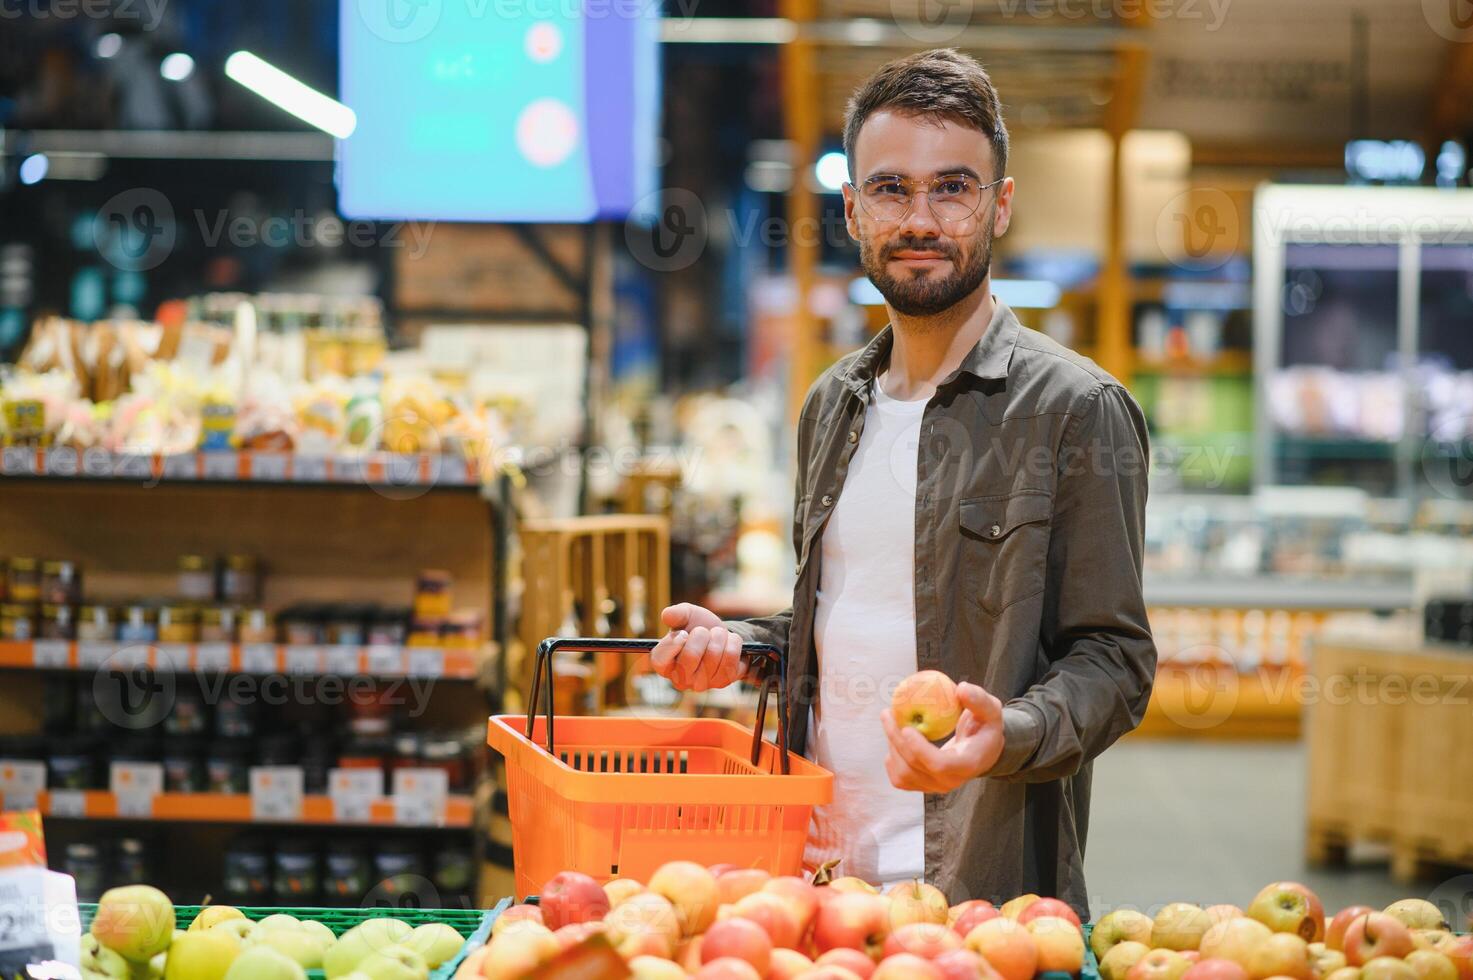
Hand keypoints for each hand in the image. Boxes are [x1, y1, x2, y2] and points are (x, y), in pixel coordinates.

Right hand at [649, 603, 746, 691]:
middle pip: (691, 655)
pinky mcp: (722, 682)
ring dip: (719, 636)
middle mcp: (679, 678)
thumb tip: (666, 615)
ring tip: (717, 635)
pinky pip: (730, 657)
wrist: (722, 636)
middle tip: (704, 631)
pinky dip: (733, 642)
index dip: (674, 642)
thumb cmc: (698, 627)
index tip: (683, 633)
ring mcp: (701, 683)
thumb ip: (676, 614)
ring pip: (713, 654)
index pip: (660, 660)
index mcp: (663, 664)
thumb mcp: (686, 615)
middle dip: (702, 634)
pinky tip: (728, 642)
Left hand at [881, 682, 1004, 792]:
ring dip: (891, 746)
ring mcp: (935, 787)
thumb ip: (979, 700)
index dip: (920, 749)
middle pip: (914, 767)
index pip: (940, 764)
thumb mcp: (991, 710)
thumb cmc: (985, 727)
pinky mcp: (923, 787)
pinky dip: (891, 760)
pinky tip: (895, 740)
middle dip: (896, 740)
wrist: (981, 751)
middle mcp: (950, 781)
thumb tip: (961, 688)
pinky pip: (899, 779)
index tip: (906, 728)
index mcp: (967, 764)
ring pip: (903, 774)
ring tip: (890, 721)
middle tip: (887, 713)